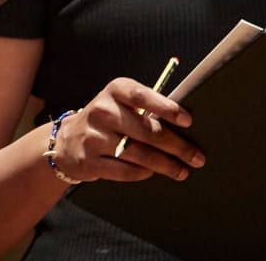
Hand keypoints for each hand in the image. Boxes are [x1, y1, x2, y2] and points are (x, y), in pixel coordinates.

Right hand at [46, 78, 202, 183]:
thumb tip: (184, 126)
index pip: (142, 96)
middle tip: (196, 156)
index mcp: (114, 91)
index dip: (165, 108)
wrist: (69, 140)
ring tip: (182, 170)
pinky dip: (143, 173)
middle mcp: (102, 111)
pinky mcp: (90, 160)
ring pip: (139, 154)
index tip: (187, 120)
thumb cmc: (108, 120)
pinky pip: (125, 171)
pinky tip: (153, 173)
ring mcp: (94, 136)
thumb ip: (147, 109)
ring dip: (165, 165)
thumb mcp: (121, 104)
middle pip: (146, 131)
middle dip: (176, 146)